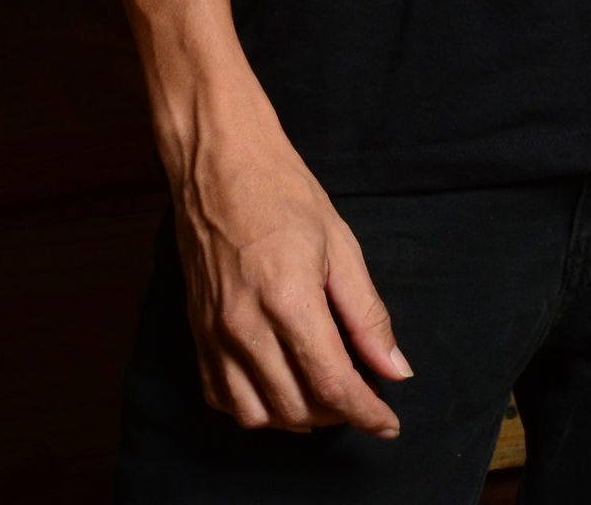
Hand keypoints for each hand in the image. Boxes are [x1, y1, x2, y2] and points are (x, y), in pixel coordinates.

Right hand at [172, 109, 409, 434]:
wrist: (220, 167)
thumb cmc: (285, 196)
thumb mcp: (342, 248)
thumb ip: (368, 316)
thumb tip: (395, 369)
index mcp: (288, 301)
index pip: (332, 384)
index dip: (366, 413)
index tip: (388, 424)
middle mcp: (245, 328)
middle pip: (296, 407)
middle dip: (338, 414)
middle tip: (364, 397)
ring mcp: (214, 335)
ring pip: (257, 415)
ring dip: (297, 418)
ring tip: (325, 397)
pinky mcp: (196, 336)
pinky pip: (223, 398)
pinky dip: (256, 408)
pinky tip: (281, 389)